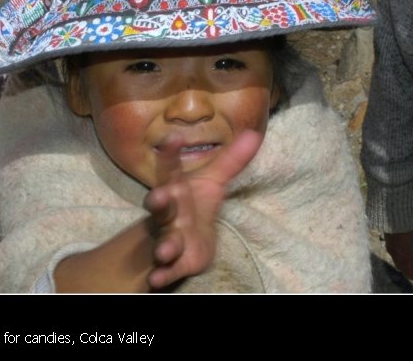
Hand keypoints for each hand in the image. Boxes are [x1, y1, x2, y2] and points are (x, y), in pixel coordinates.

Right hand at [143, 130, 262, 289]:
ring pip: (165, 241)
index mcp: (176, 190)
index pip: (172, 170)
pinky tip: (157, 279)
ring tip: (164, 252)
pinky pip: (168, 269)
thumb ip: (231, 161)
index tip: (173, 138)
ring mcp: (170, 238)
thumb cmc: (194, 204)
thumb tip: (255, 134)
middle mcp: (169, 213)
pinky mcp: (176, 263)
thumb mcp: (213, 181)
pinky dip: (162, 274)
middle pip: (162, 206)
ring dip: (164, 246)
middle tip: (158, 196)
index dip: (171, 155)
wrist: (178, 242)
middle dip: (159, 202)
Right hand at [385, 223, 412, 280]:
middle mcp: (394, 254)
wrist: (396, 210)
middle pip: (405, 266)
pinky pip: (397, 249)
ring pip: (401, 257)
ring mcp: (390, 245)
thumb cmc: (412, 226)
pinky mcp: (388, 238)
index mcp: (403, 258)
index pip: (411, 274)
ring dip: (411, 256)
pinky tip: (412, 241)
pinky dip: (405, 250)